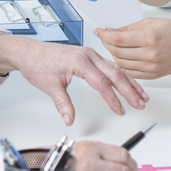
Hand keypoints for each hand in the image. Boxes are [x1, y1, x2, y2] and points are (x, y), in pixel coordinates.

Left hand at [0, 34, 148, 125]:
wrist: (29, 51)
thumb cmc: (38, 63)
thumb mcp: (49, 86)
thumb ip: (62, 103)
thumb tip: (70, 119)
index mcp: (79, 60)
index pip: (101, 82)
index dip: (113, 98)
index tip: (120, 110)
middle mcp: (88, 55)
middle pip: (114, 73)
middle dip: (129, 89)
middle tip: (140, 103)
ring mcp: (90, 54)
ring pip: (115, 68)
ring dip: (129, 82)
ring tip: (142, 95)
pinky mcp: (89, 56)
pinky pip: (110, 65)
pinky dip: (122, 75)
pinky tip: (129, 83)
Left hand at [95, 18, 170, 79]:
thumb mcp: (151, 22)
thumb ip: (129, 28)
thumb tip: (112, 31)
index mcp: (148, 38)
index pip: (117, 38)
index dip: (104, 35)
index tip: (98, 31)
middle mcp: (149, 54)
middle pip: (117, 52)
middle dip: (107, 43)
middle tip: (104, 37)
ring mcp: (151, 66)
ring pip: (121, 63)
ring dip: (113, 54)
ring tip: (113, 46)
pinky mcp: (152, 75)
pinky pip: (130, 72)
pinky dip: (123, 65)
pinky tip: (122, 56)